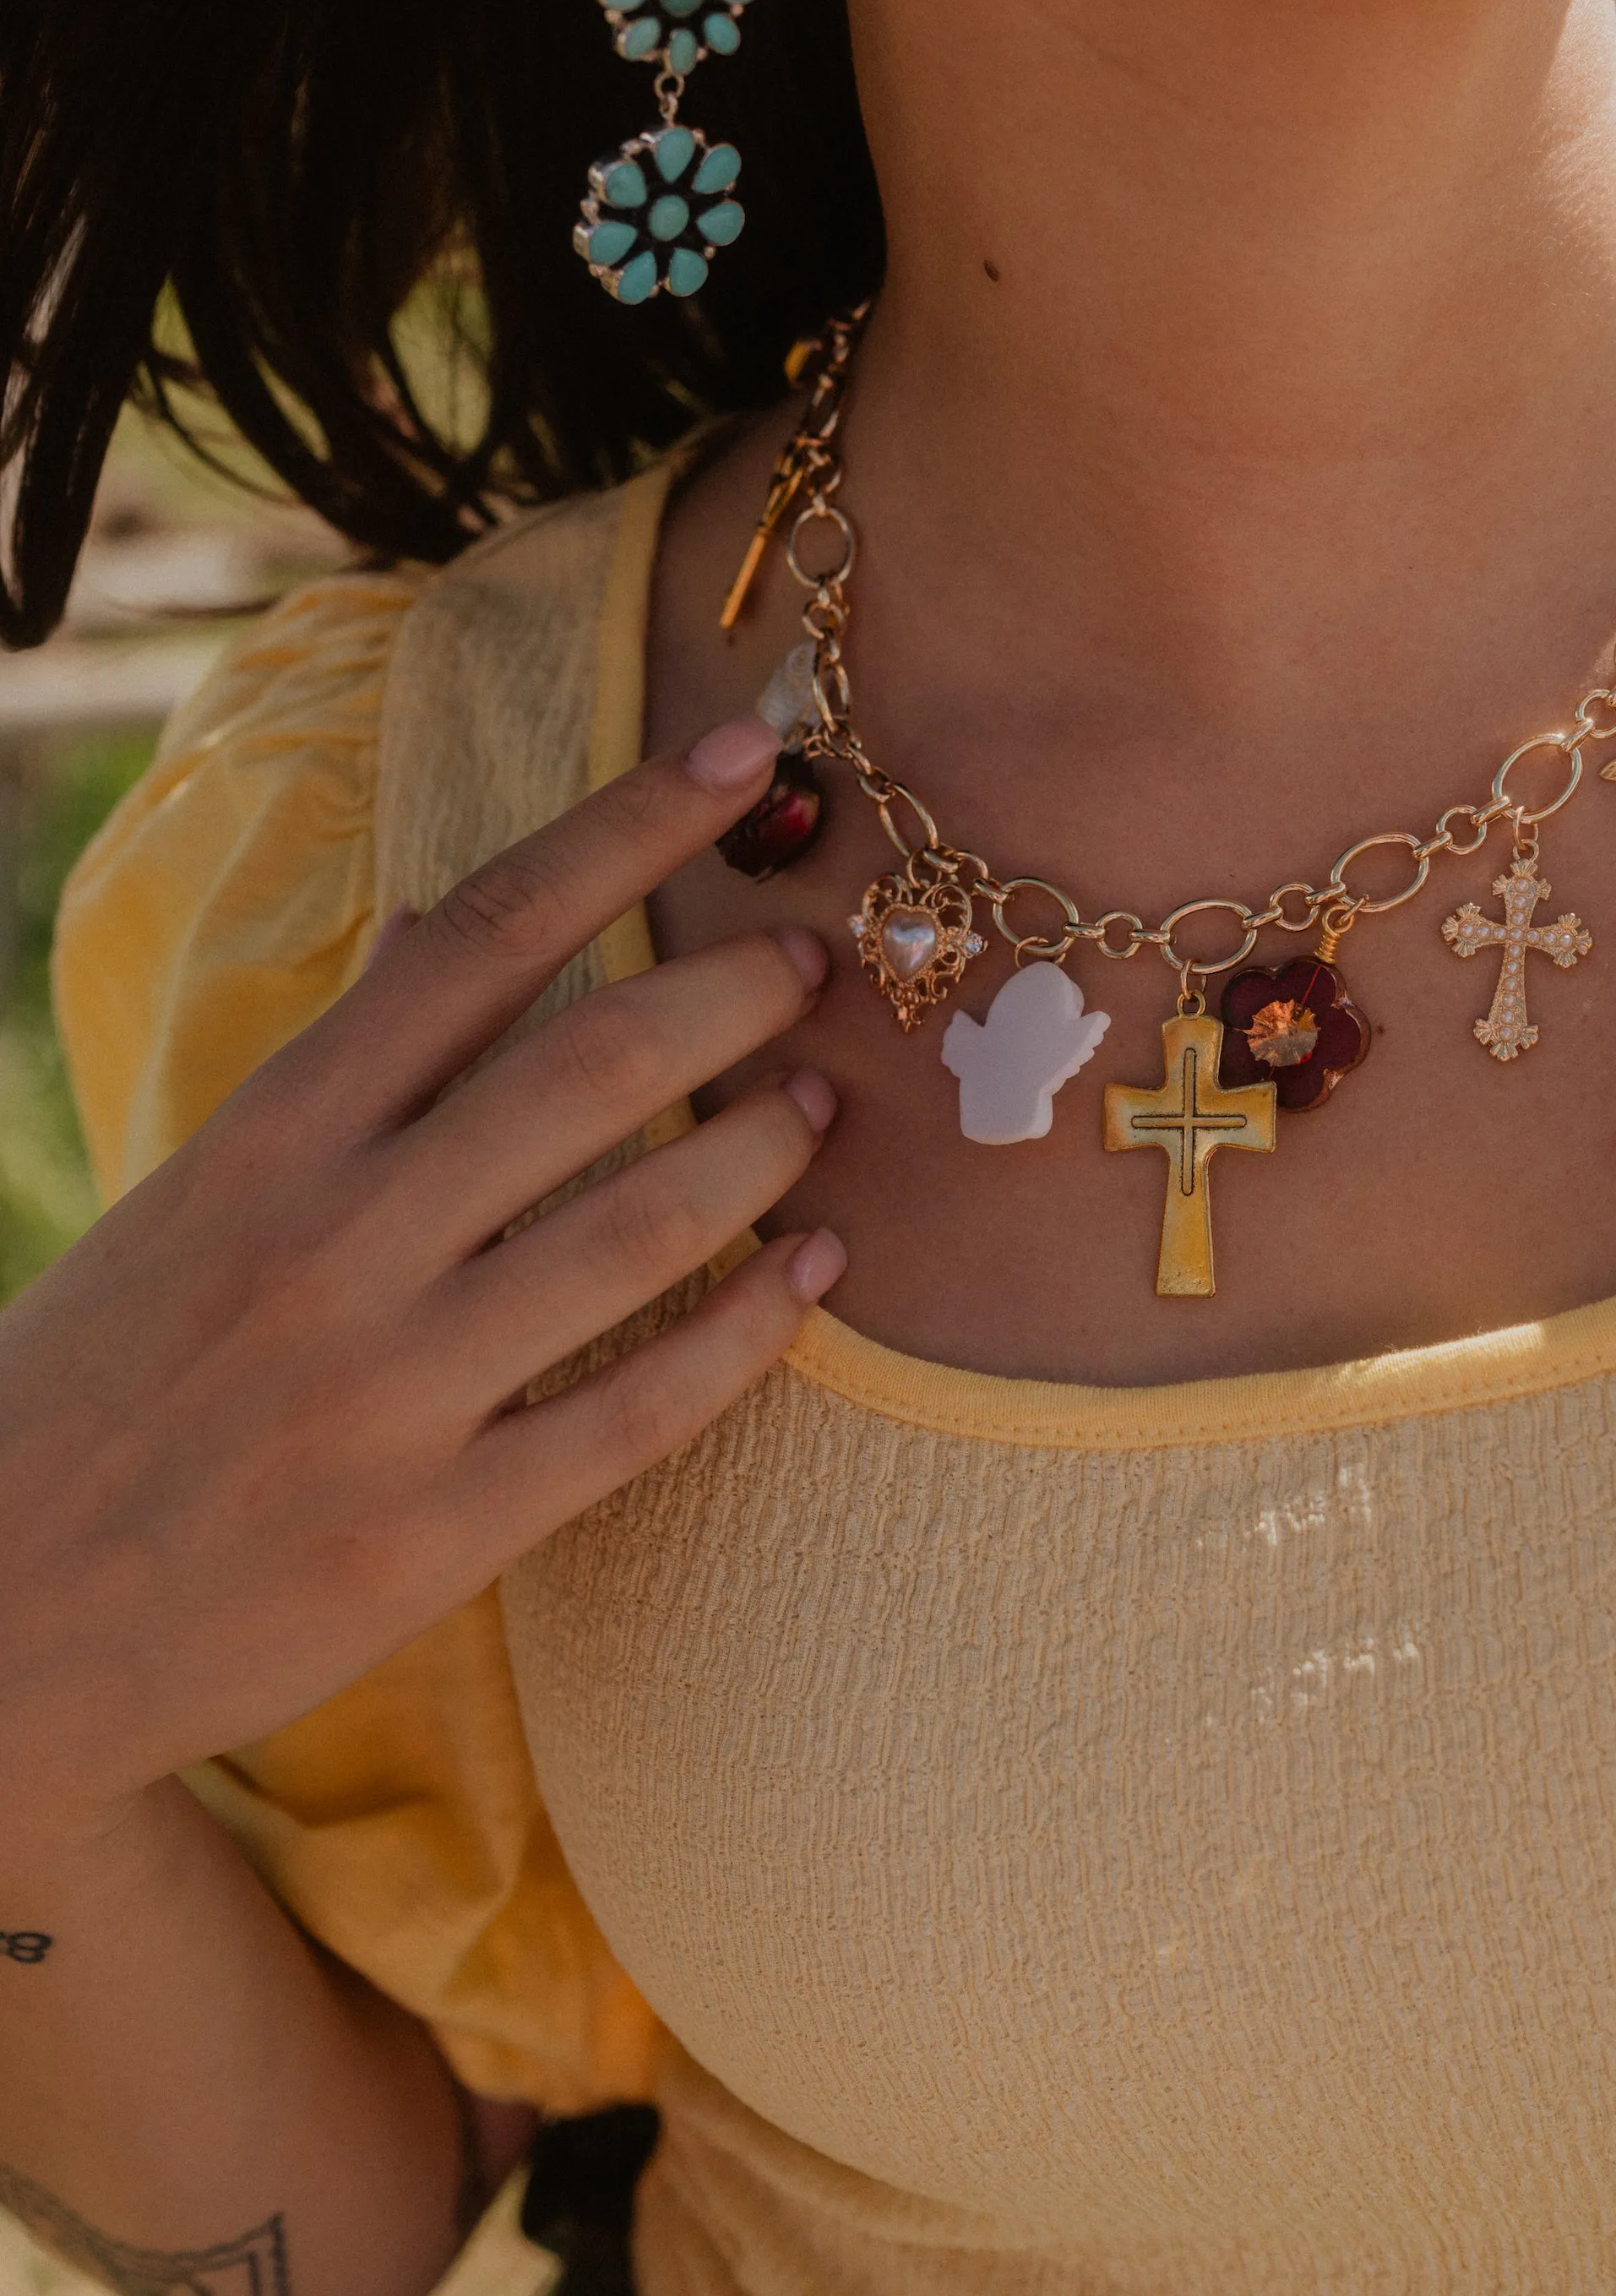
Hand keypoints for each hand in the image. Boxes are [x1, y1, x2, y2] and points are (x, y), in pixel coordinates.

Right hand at [0, 718, 843, 1850]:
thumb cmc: (106, 1383)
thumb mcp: (193, 1192)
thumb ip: (335, 1067)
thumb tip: (437, 923)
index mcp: (272, 1133)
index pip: (480, 934)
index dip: (626, 831)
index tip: (735, 762)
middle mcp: (336, 1240)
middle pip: (592, 1065)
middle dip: (737, 993)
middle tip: (815, 963)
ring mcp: (390, 1392)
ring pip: (643, 1229)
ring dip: (767, 1149)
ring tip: (828, 1105)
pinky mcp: (435, 1533)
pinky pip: (639, 1410)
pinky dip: (753, 1330)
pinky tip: (817, 1277)